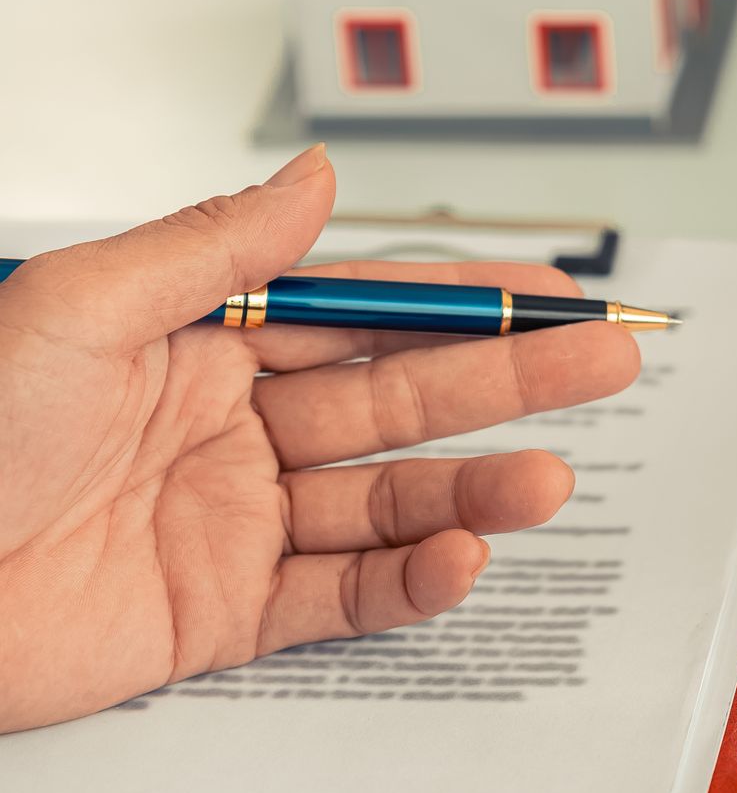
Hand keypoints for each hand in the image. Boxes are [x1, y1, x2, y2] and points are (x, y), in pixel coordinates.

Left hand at [0, 146, 640, 732]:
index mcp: (203, 338)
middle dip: (510, 380)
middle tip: (603, 364)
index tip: (550, 289)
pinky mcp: (227, 613)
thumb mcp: (77, 310)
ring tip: (545, 482)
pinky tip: (459, 556)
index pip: (363, 309)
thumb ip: (216, 247)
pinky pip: (344, 596)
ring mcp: (239, 521)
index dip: (462, 296)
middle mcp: (235, 424)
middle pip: (403, 398)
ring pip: (390, 500)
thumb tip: (318, 179)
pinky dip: (410, 582)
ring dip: (476, 489)